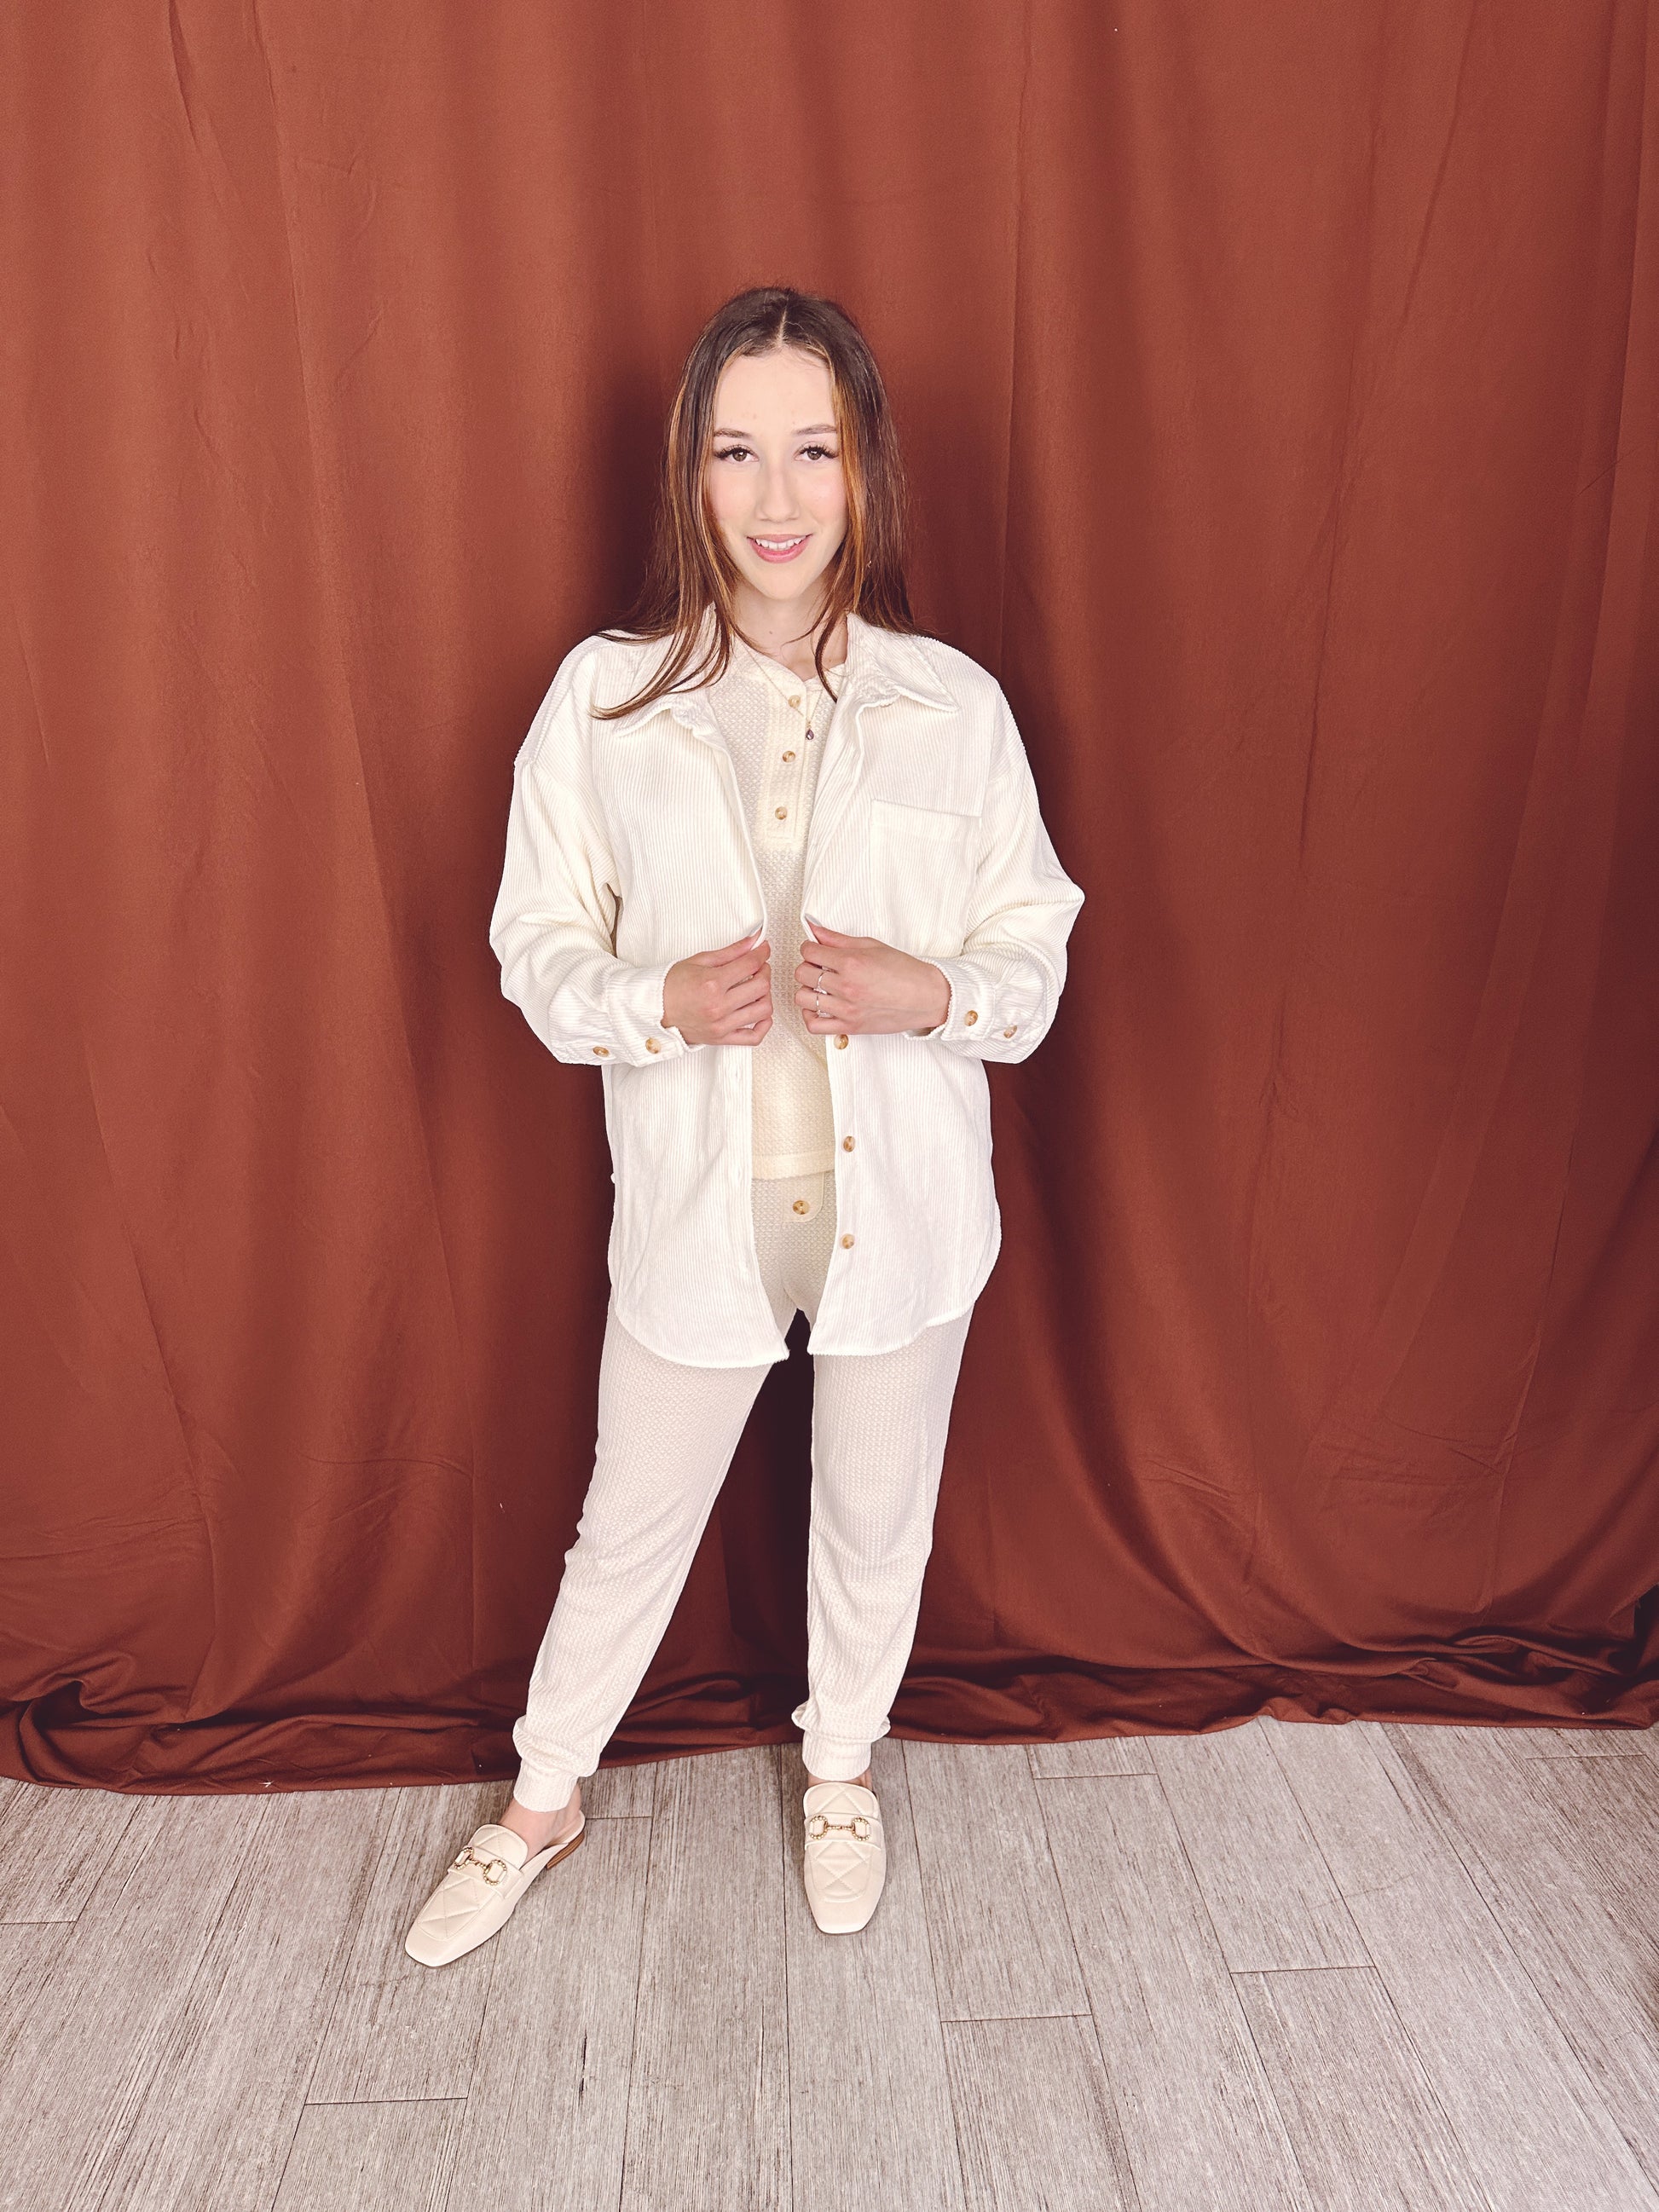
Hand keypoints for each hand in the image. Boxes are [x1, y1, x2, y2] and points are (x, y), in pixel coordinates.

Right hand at [663, 928, 772, 1046]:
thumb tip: (752, 942)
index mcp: (712, 984)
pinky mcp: (722, 1038)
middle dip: (765, 972)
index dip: (762, 953)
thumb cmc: (670, 986)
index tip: (763, 949)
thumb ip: (730, 952)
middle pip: (761, 987)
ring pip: (763, 1010)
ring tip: (756, 988)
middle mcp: (718, 1006)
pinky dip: (764, 1025)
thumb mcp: (699, 961)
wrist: (653, 1010)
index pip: (750, 964)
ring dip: (765, 995)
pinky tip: (760, 1013)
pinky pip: (754, 1037)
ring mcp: (721, 1025)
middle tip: (759, 966)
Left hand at [795, 919, 950, 1034]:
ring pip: (803, 998)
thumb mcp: (872, 946)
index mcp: (851, 963)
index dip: (809, 948)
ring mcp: (846, 1009)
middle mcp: (846, 986)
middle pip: (802, 974)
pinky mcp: (850, 1027)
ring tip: (820, 987)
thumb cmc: (904, 972)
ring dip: (807, 990)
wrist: (926, 997)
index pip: (809, 952)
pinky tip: (818, 1007)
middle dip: (807, 967)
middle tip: (819, 967)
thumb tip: (815, 930)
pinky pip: (814, 1025)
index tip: (815, 950)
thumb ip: (839, 939)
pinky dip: (810, 1016)